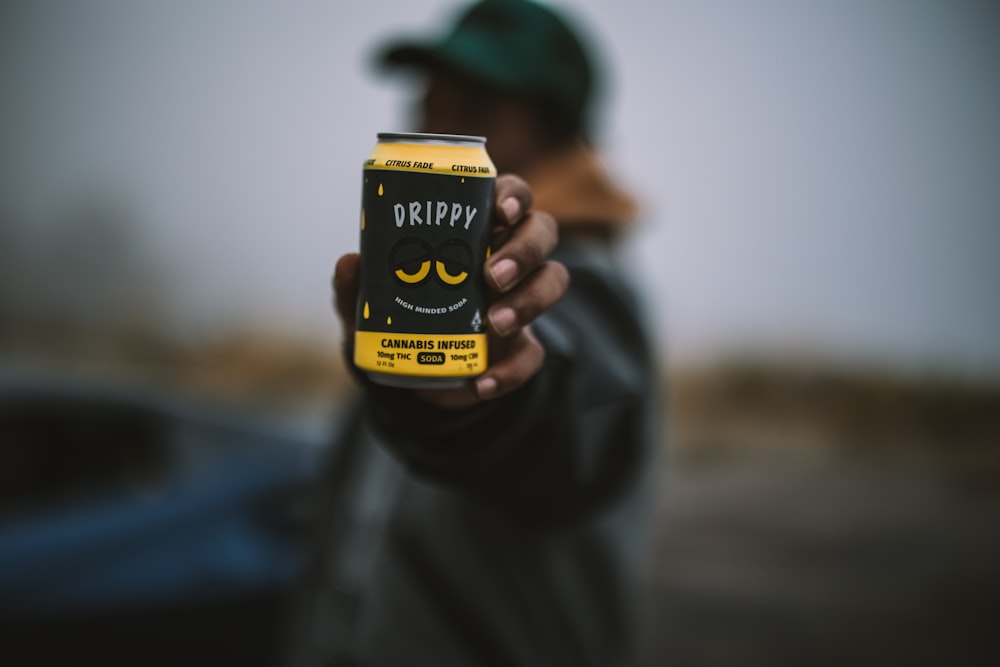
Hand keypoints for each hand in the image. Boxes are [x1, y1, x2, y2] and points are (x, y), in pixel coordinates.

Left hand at [333, 174, 568, 408]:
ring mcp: (519, 300)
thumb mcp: (367, 304)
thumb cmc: (394, 315)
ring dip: (530, 300)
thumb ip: (356, 287)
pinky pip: (532, 355)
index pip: (510, 195)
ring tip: (495, 324)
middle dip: (525, 250)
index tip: (502, 210)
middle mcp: (507, 256)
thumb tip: (349, 263)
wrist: (409, 373)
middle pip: (542, 231)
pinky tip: (482, 383)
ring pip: (553, 281)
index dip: (514, 195)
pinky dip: (510, 371)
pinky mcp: (520, 347)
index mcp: (476, 228)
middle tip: (491, 275)